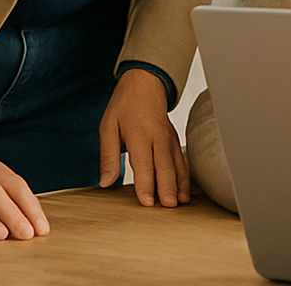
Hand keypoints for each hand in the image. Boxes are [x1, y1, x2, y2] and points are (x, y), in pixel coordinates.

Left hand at [99, 68, 189, 207]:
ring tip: (180, 204)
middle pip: (164, 165)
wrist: (146, 82)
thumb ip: (108, 156)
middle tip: (169, 207)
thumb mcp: (108, 127)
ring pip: (177, 164)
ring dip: (179, 184)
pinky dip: (185, 177)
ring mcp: (170, 138)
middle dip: (167, 187)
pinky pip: (182, 160)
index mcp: (138, 133)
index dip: (145, 184)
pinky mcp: (176, 140)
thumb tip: (105, 183)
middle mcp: (158, 136)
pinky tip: (185, 192)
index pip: (143, 163)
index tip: (148, 202)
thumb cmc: (124, 105)